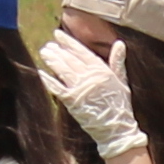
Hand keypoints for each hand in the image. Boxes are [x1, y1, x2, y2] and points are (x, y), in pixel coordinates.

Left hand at [36, 31, 145, 159]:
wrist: (116, 128)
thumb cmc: (120, 105)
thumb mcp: (122, 81)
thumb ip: (117, 62)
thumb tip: (119, 44)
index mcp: (102, 70)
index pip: (82, 52)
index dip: (69, 42)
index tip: (58, 35)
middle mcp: (89, 77)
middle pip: (70, 60)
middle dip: (58, 50)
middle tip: (48, 45)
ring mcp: (80, 89)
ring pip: (62, 70)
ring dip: (52, 61)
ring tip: (44, 53)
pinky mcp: (72, 101)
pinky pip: (57, 88)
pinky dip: (48, 80)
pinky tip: (41, 73)